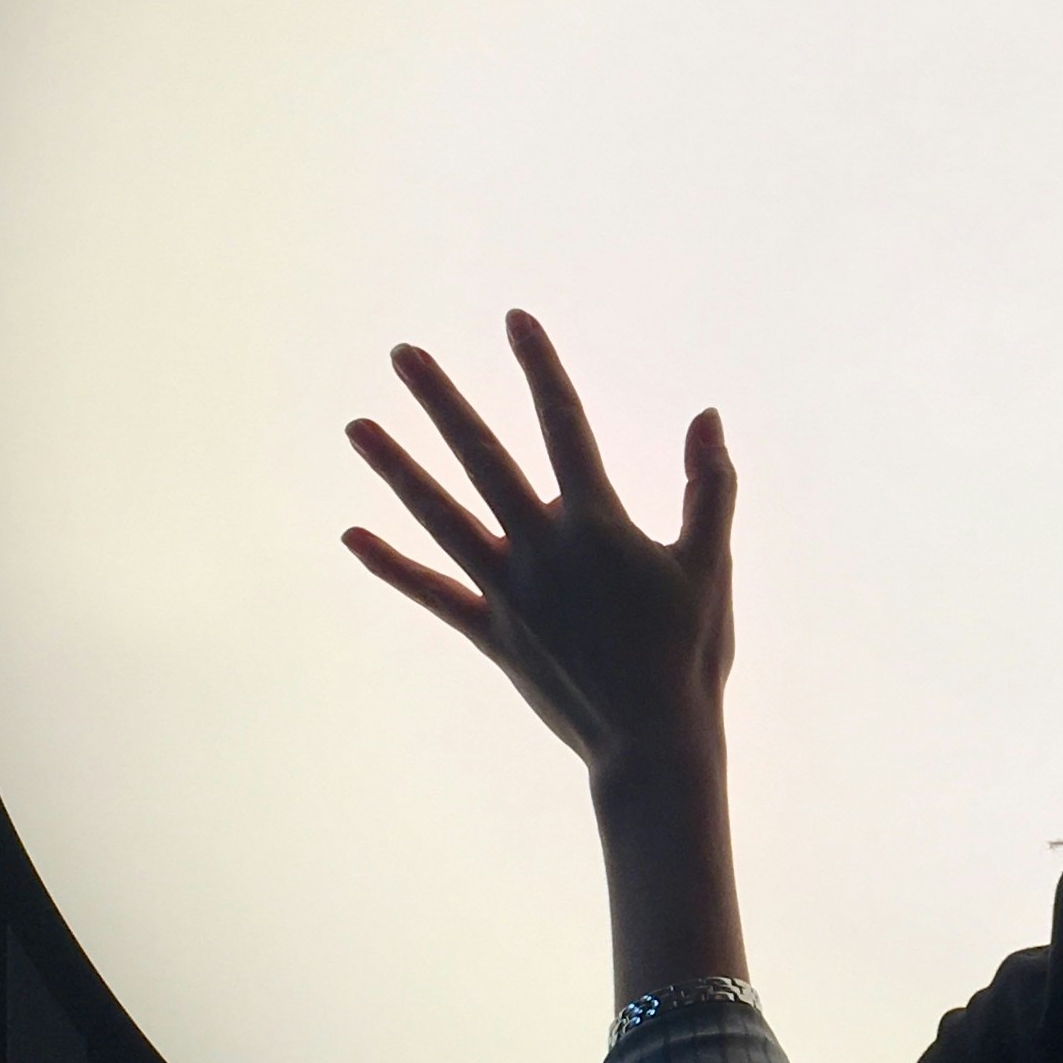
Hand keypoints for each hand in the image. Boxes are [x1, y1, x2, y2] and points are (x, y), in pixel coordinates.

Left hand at [343, 314, 737, 783]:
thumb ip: (708, 486)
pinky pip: (434, 593)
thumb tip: (708, 416)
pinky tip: (351, 536)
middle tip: (402, 354)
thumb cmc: (691, 654)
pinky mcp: (492, 635)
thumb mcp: (710, 564)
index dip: (539, 367)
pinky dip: (393, 566)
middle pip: (480, 457)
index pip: (563, 425)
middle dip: (440, 400)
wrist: (652, 743)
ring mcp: (509, 592)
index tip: (516, 319)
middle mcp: (540, 549)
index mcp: (596, 524)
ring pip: (440, 516)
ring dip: (396, 468)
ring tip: (356, 425)